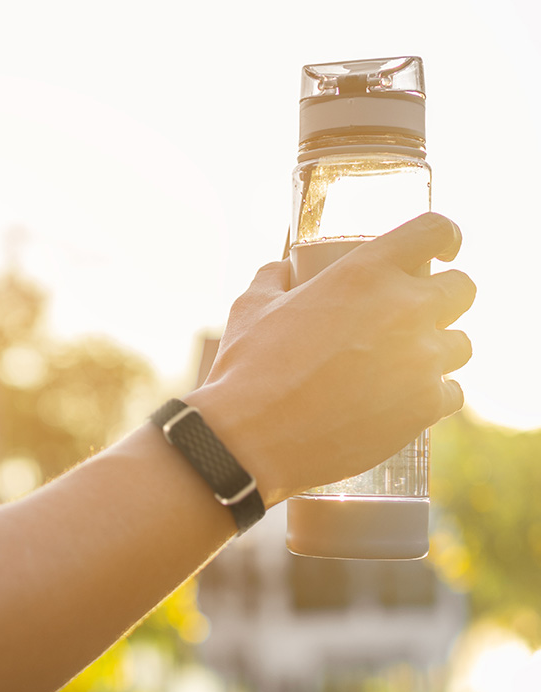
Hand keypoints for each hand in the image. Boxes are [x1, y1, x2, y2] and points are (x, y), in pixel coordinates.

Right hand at [188, 213, 475, 506]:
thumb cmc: (249, 369)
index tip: (445, 249)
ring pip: (462, 344)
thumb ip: (273, 278)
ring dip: (440, 348)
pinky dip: (434, 394)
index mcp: (367, 271)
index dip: (445, 236)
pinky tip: (408, 399)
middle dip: (445, 297)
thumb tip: (282, 270)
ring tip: (409, 363)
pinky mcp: (424, 407)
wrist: (254, 440)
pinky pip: (452, 392)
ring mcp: (421, 360)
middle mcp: (405, 307)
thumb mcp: (252, 306)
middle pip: (463, 288)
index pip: (435, 230)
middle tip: (418, 314)